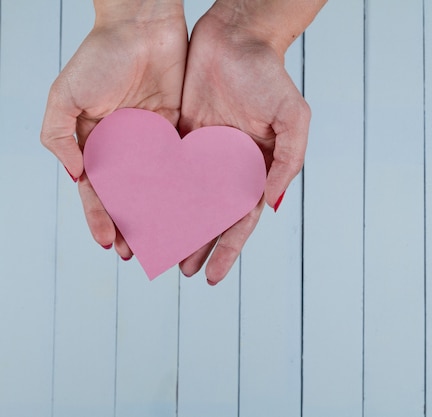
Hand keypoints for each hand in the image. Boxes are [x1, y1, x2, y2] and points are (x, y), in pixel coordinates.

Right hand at [40, 1, 187, 259]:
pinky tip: (190, 210)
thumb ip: (60, 138)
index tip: (109, 243)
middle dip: (132, 225)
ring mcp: (153, 142)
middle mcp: (125, 147)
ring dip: (160, 215)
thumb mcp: (65, 97)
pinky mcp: (179, 132)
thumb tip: (76, 177)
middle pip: (128, 196)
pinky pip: (181, 167)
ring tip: (167, 241)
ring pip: (157, 188)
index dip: (101, 218)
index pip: (97, 190)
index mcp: (95, 143)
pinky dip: (184, 189)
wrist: (142, 25)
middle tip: (140, 254)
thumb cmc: (100, 55)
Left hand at [177, 4, 313, 283]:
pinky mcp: (181, 136)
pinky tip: (143, 211)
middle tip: (182, 271)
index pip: (241, 219)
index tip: (213, 276)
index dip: (228, 249)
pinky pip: (167, 170)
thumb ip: (287, 162)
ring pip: (186, 199)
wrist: (236, 37)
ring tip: (159, 251)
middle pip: (211, 216)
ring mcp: (204, 153)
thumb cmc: (270, 76)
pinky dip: (156, 193)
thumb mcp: (293, 119)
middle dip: (199, 245)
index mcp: (256, 169)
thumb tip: (268, 203)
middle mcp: (229, 166)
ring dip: (175, 225)